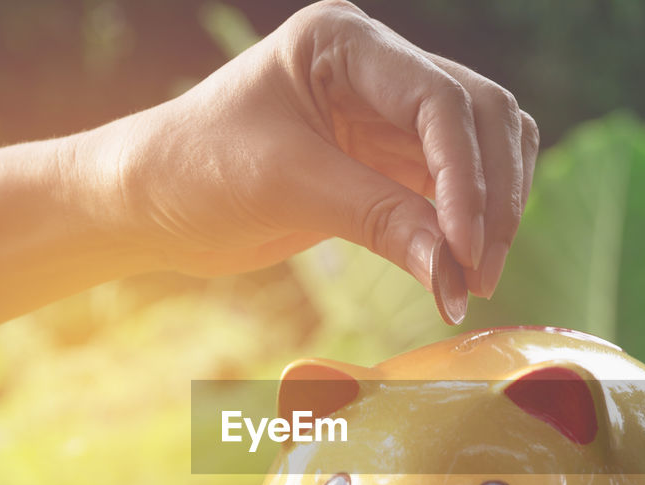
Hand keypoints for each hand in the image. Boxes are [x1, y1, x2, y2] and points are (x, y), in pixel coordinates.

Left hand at [71, 0, 538, 297]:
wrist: (151, 202)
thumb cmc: (194, 170)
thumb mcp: (287, 187)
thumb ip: (379, 221)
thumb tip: (456, 276)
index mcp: (345, 43)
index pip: (440, 100)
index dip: (466, 177)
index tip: (465, 251)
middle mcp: (378, 68)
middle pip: (481, 118)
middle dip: (492, 197)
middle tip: (479, 275)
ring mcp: (388, 115)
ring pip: (483, 150)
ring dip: (493, 212)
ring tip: (474, 280)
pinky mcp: (389, 163)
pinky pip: (455, 189)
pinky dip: (467, 228)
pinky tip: (458, 271)